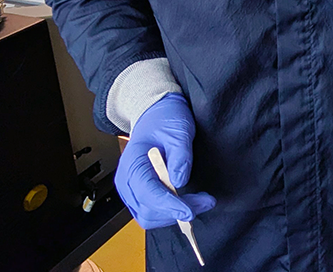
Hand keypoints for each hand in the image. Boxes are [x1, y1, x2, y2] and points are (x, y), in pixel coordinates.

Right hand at [115, 93, 215, 228]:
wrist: (156, 115)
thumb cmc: (164, 120)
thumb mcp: (178, 131)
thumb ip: (179, 155)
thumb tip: (179, 180)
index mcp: (132, 165)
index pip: (148, 193)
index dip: (169, 205)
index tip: (190, 211)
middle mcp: (127, 182)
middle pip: (147, 211)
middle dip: (176, 212)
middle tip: (205, 201)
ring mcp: (131, 190)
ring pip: (149, 216)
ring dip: (174, 214)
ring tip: (200, 201)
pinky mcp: (140, 193)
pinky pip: (151, 211)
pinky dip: (169, 212)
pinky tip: (187, 202)